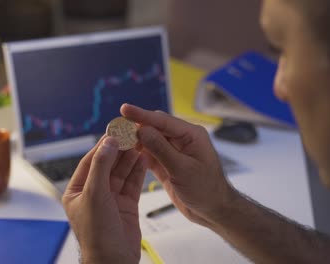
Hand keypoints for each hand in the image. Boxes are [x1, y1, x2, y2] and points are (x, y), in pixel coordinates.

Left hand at [62, 136, 146, 263]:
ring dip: (130, 158)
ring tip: (140, 143)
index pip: (90, 162)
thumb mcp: (95, 196)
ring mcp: (110, 199)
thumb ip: (101, 168)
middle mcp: (93, 193)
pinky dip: (138, 172)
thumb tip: (107, 144)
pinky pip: (132, 184)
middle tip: (130, 134)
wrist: (114, 261)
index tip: (114, 131)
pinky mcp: (126, 206)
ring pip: (121, 173)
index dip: (103, 146)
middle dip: (119, 150)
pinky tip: (143, 159)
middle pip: (107, 165)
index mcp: (77, 191)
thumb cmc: (97, 235)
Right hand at [121, 104, 238, 227]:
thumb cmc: (206, 190)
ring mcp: (174, 151)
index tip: (124, 109)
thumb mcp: (182, 169)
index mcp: (191, 135)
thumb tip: (141, 129)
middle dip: (136, 126)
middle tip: (116, 127)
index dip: (142, 114)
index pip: (162, 120)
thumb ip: (161, 149)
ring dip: (136, 140)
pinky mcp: (167, 163)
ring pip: (151, 140)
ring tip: (117, 139)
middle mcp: (182, 139)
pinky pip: (150, 153)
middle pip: (155, 127)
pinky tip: (127, 151)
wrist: (213, 211)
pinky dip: (139, 152)